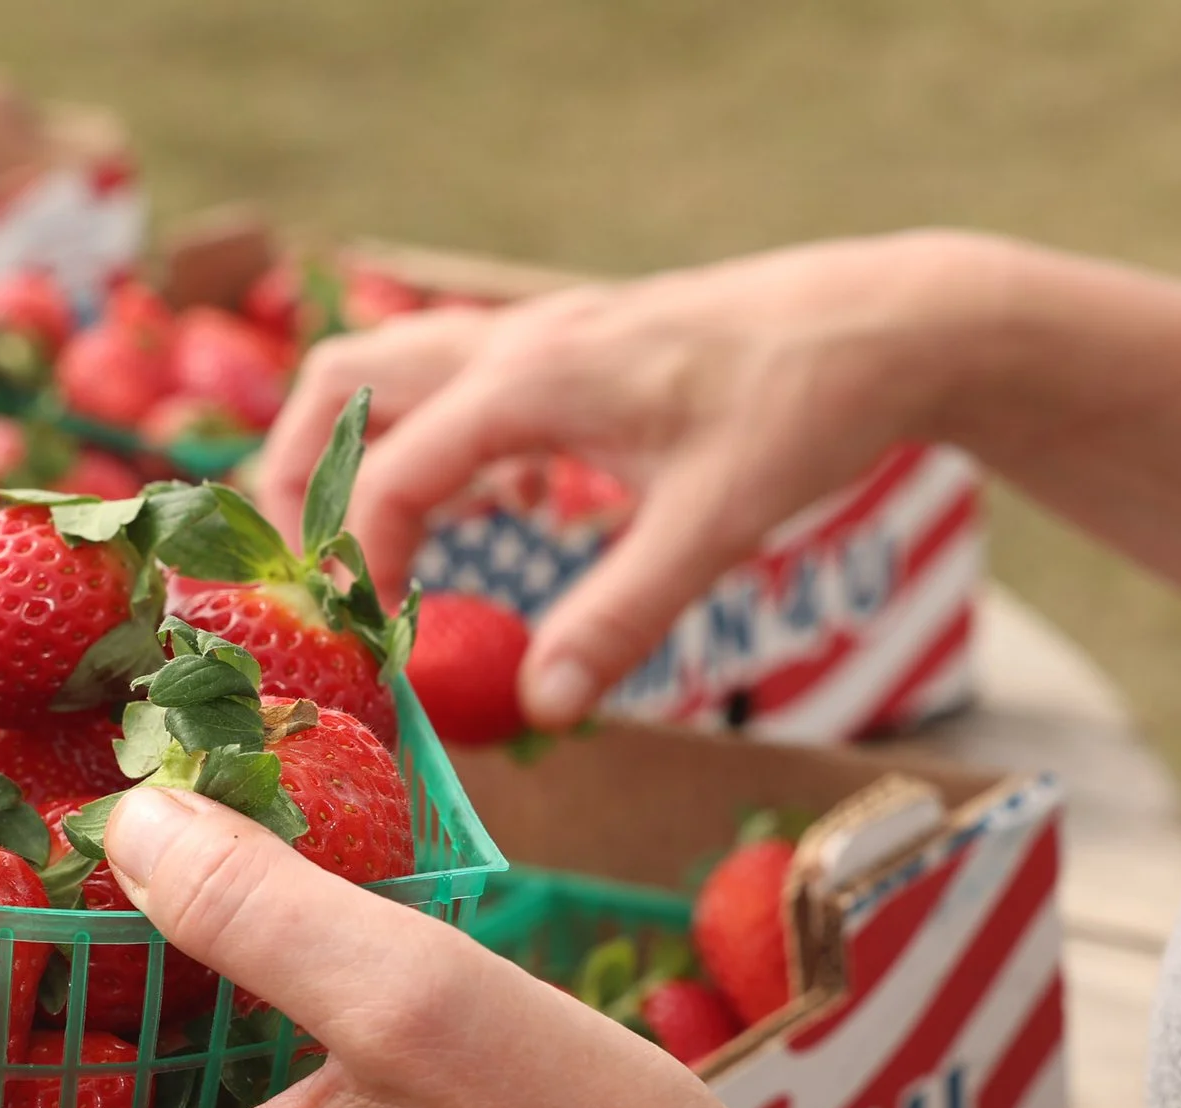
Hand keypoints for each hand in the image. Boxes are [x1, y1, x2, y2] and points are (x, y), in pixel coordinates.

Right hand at [256, 233, 988, 727]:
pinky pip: (453, 385)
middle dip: (298, 483)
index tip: (368, 648)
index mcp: (531, 381)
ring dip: (353, 455)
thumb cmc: (803, 410)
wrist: (882, 326)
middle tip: (309, 583)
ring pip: (387, 373)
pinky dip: (429, 442)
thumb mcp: (716, 525)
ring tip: (364, 556)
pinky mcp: (567, 351)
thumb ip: (621, 618)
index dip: (357, 567)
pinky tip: (489, 509)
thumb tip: (543, 708)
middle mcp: (513, 345)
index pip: (387, 473)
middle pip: (340, 386)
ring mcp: (536, 338)